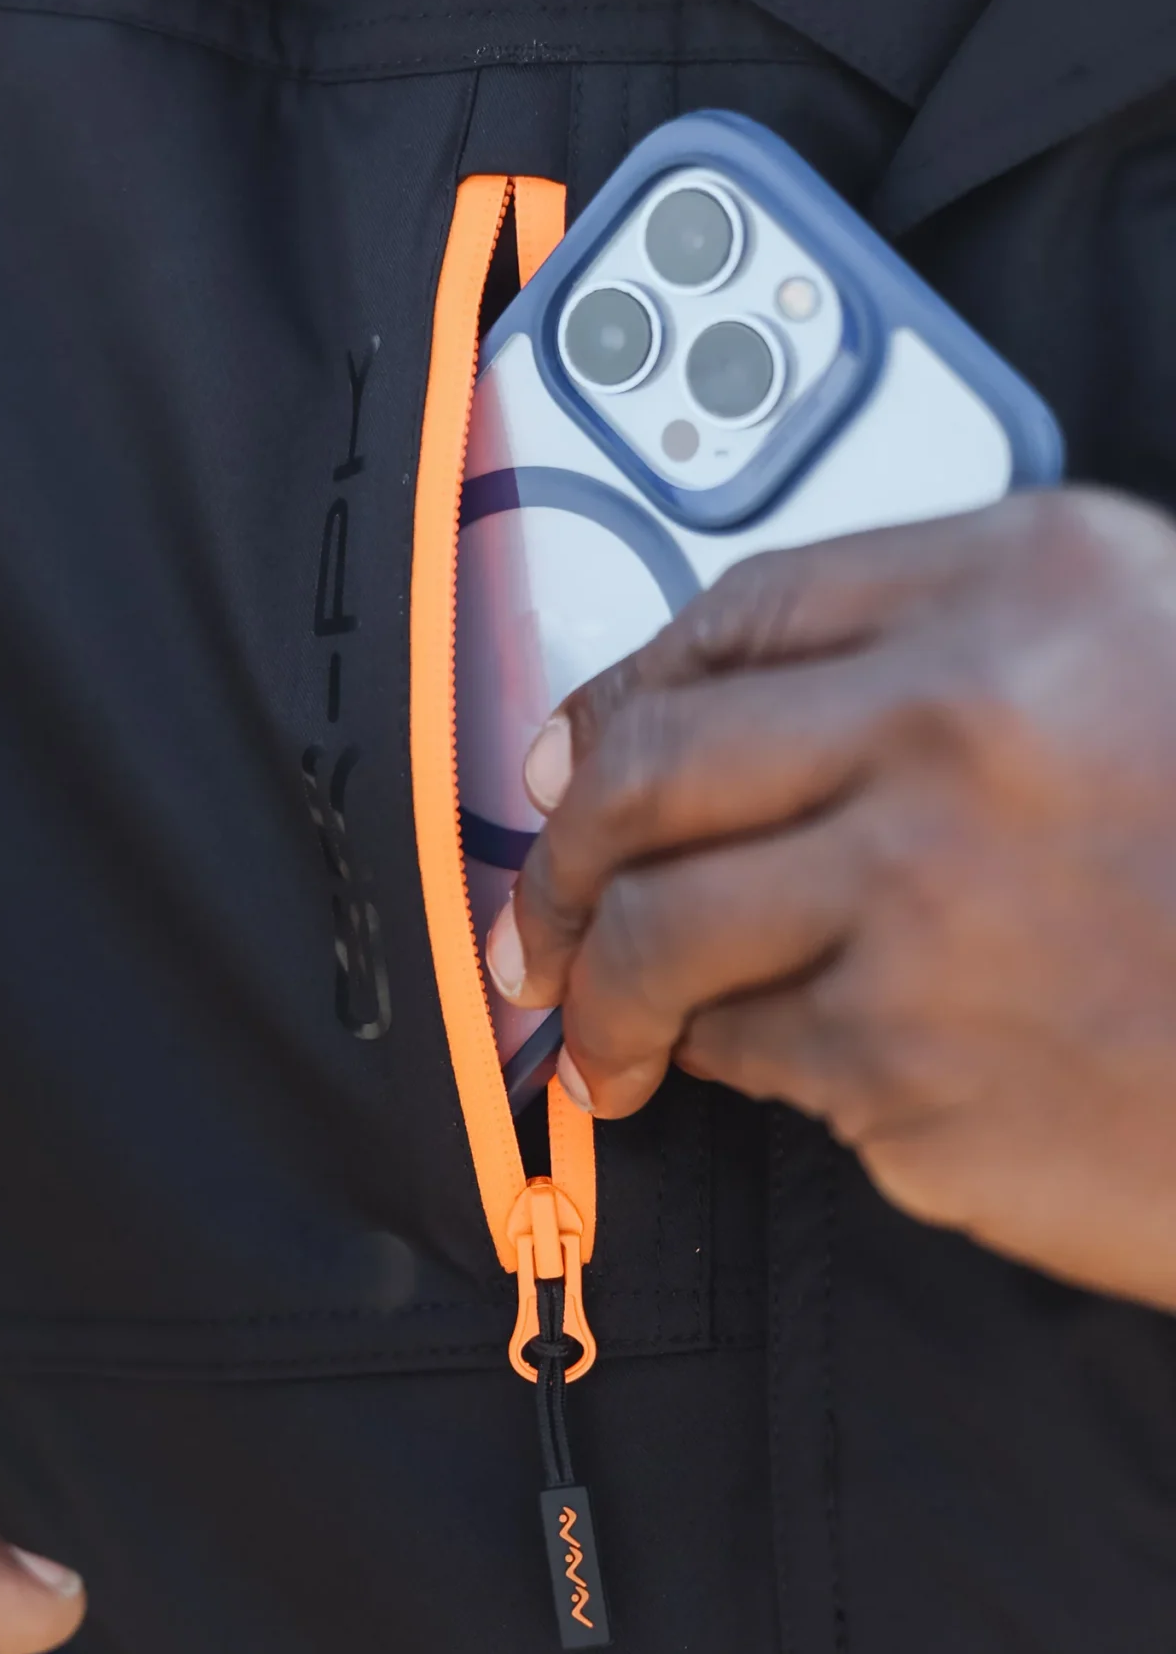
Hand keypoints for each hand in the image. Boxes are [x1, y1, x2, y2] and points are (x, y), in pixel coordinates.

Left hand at [487, 489, 1175, 1308]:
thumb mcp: (1151, 651)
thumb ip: (954, 645)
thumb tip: (710, 709)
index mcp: (1025, 586)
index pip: (732, 616)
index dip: (619, 696)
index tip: (572, 751)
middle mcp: (955, 723)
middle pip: (649, 765)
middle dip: (559, 848)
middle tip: (539, 908)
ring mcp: (922, 898)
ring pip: (660, 925)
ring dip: (596, 984)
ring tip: (595, 1027)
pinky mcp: (908, 1060)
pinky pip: (740, 1047)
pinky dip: (711, 1059)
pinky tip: (723, 1067)